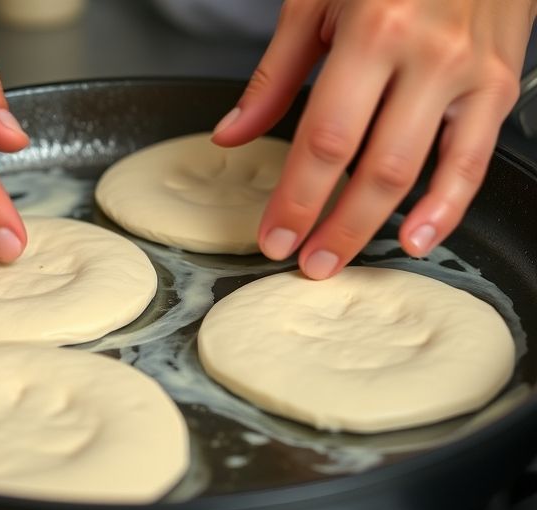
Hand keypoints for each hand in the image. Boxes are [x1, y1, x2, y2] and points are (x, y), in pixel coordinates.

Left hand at [212, 0, 535, 278]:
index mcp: (374, 31)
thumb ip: (274, 76)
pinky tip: (419, 237)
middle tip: (304, 262)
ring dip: (377, 225)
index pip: (325, 139)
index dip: (297, 197)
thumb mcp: (315, 0)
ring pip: (421, 170)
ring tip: (342, 258)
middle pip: (373, 166)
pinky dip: (449, 205)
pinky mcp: (500, 84)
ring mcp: (471, 73)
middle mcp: (428, 55)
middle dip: (333, 225)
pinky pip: (474, 159)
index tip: (274, 235)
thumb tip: (232, 136)